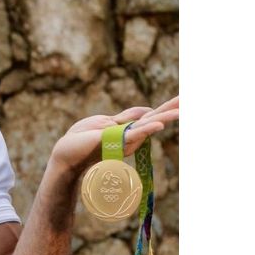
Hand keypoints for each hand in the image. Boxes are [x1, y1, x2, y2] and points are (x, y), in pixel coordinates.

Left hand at [49, 96, 178, 174]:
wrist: (65, 155)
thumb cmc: (81, 139)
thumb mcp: (104, 122)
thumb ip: (126, 117)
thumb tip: (147, 111)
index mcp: (126, 128)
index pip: (149, 115)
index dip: (165, 107)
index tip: (183, 99)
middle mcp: (128, 134)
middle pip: (154, 118)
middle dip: (172, 109)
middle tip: (189, 100)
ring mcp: (123, 139)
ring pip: (148, 125)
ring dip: (165, 117)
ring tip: (182, 110)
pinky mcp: (114, 141)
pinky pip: (133, 134)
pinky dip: (146, 129)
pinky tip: (159, 125)